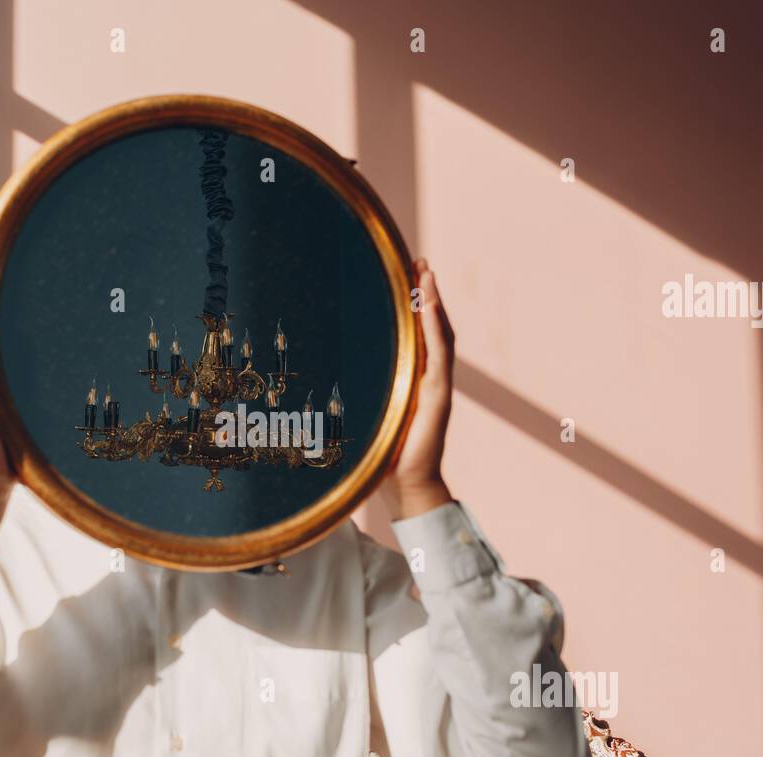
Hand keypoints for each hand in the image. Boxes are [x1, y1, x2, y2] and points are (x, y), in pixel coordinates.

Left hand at [381, 258, 454, 520]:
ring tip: (426, 275)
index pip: (422, 335)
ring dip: (434, 304)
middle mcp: (431, 379)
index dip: (420, 306)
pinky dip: (436, 330)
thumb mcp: (368, 415)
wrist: (406, 486)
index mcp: (416, 381)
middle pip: (436, 328)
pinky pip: (439, 356)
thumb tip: (320, 379)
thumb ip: (359, 394)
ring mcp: (438, 387)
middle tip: (419, 263)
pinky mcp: (438, 397)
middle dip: (429, 294)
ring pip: (441, 336)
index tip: (410, 276)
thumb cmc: (383, 456)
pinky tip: (429, 307)